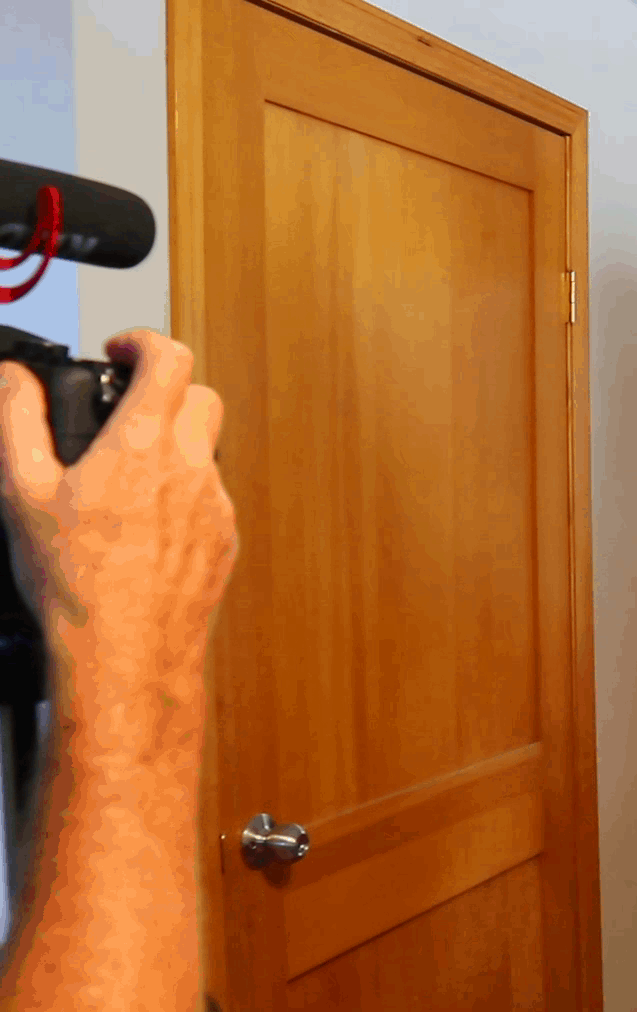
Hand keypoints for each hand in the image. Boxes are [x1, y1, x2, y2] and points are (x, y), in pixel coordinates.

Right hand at [0, 330, 236, 760]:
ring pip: (208, 451)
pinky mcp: (224, 540)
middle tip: (125, 408)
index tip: (121, 350)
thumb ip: (15, 421)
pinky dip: (181, 494)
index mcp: (145, 446)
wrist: (126, 653)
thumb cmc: (77, 584)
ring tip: (123, 475)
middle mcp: (193, 470)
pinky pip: (210, 498)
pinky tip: (140, 526)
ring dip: (173, 445)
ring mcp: (216, 506)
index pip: (171, 359)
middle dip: (165, 390)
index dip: (144, 342)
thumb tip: (12, 379)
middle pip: (201, 398)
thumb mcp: (22, 492)